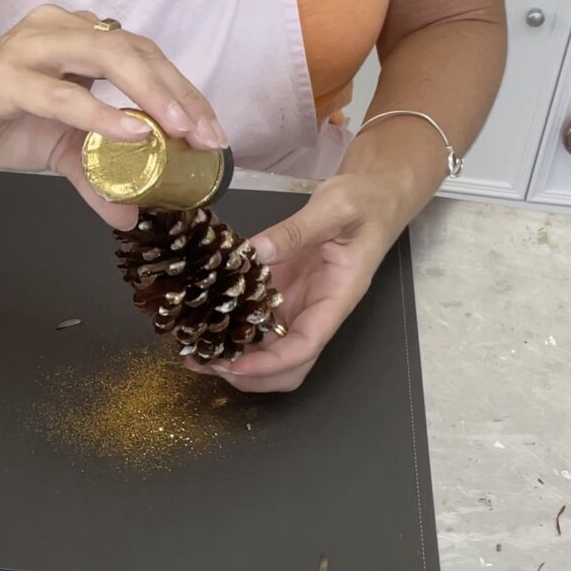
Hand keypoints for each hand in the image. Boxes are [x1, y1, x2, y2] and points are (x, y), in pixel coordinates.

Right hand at [0, 5, 226, 227]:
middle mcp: (60, 31)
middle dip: (178, 94)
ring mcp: (31, 49)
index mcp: (79, 39)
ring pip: (105, 56)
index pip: (145, 57)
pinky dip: (97, 113)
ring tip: (181, 130)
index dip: (184, 92)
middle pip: (135, 51)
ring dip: (149, 94)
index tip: (212, 133)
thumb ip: (97, 178)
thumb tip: (130, 217)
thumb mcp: (58, 152)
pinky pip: (59, 93)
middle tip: (207, 136)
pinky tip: (129, 134)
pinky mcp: (3, 78)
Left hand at [187, 172, 412, 392]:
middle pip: (289, 365)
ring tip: (195, 352)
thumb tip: (254, 253)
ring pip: (272, 350)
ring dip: (237, 359)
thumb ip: (295, 231)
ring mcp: (299, 304)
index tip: (232, 365)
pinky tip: (205, 323)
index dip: (269, 364)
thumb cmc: (366, 203)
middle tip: (204, 362)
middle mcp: (317, 311)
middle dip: (249, 374)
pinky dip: (234, 330)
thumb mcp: (334, 208)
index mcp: (337, 298)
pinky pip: (260, 322)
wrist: (375, 195)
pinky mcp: (284, 292)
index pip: (306, 346)